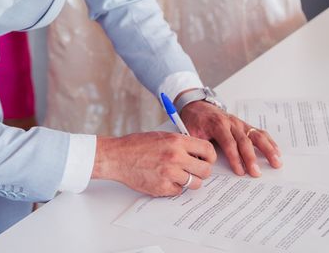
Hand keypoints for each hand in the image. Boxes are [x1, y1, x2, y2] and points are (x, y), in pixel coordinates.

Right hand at [92, 132, 216, 196]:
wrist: (118, 156)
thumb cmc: (138, 145)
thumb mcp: (163, 136)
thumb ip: (181, 144)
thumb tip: (199, 153)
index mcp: (177, 141)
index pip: (208, 150)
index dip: (210, 157)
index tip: (207, 160)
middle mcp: (176, 157)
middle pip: (205, 171)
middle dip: (202, 172)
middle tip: (195, 170)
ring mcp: (169, 173)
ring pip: (194, 183)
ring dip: (189, 181)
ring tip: (179, 175)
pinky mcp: (162, 187)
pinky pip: (179, 191)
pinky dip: (175, 187)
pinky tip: (165, 179)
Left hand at [180, 101, 281, 176]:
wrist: (197, 105)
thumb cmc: (194, 120)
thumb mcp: (189, 132)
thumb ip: (195, 147)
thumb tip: (199, 166)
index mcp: (217, 124)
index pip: (228, 142)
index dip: (234, 158)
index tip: (240, 171)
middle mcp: (231, 122)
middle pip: (244, 141)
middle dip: (251, 158)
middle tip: (256, 173)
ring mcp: (240, 123)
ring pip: (256, 135)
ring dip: (267, 149)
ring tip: (276, 162)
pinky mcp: (244, 125)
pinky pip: (259, 132)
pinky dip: (269, 142)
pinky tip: (277, 152)